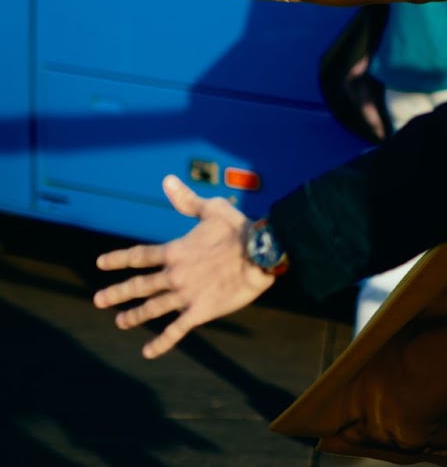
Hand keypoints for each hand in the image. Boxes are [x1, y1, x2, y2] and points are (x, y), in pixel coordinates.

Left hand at [93, 175, 274, 358]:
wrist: (261, 253)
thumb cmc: (240, 229)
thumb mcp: (212, 209)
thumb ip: (187, 201)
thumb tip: (166, 181)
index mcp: (175, 251)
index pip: (139, 256)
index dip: (118, 259)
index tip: (100, 264)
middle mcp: (174, 275)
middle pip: (139, 285)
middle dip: (117, 293)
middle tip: (99, 300)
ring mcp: (185, 295)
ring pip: (153, 308)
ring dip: (135, 316)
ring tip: (121, 322)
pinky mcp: (200, 311)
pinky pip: (176, 330)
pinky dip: (161, 343)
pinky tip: (147, 352)